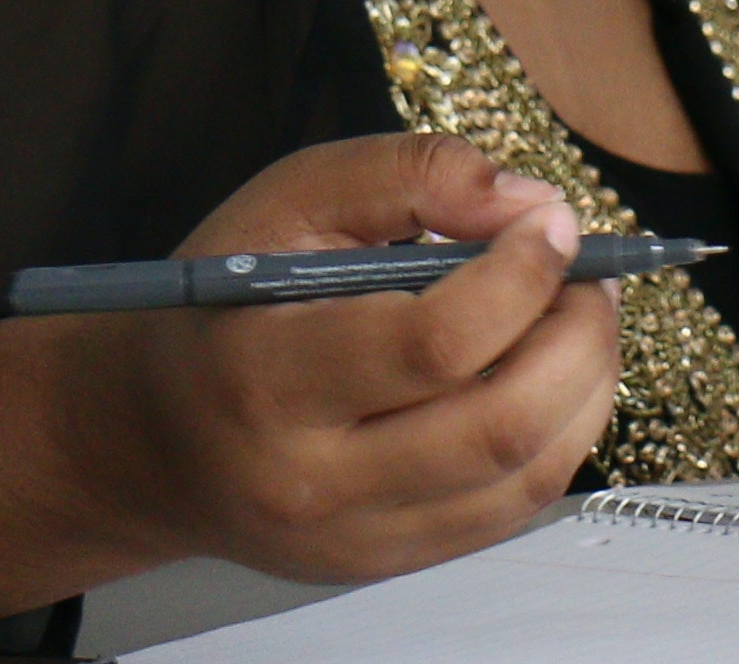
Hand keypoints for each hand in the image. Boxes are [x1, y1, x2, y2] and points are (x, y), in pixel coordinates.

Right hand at [85, 134, 617, 583]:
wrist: (146, 435)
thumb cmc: (220, 305)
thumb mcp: (285, 201)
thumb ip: (404, 175)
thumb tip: (524, 202)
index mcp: (266, 376)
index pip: (434, 343)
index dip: (521, 275)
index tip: (552, 221)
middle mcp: (309, 479)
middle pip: (499, 424)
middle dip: (577, 336)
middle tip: (592, 275)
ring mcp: (353, 537)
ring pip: (526, 477)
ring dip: (587, 387)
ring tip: (582, 318)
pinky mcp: (386, 563)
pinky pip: (512, 509)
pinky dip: (560, 436)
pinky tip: (553, 379)